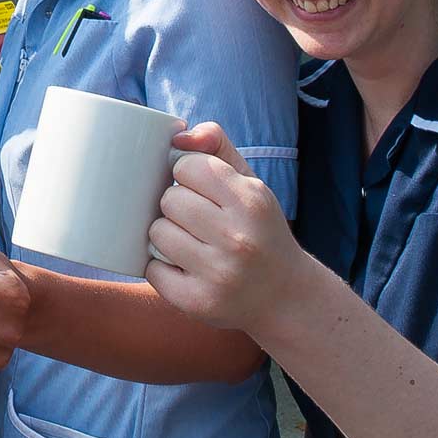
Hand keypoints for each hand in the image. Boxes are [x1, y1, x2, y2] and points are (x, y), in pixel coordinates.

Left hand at [146, 123, 311, 332]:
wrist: (285, 297)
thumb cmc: (258, 230)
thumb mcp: (250, 184)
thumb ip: (216, 145)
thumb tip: (178, 135)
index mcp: (251, 201)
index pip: (186, 166)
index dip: (186, 176)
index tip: (200, 190)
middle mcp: (238, 238)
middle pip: (168, 201)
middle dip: (176, 207)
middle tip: (197, 222)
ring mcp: (219, 273)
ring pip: (156, 233)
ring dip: (166, 237)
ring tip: (192, 245)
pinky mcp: (199, 302)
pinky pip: (151, 270)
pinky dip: (161, 268)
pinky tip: (186, 269)